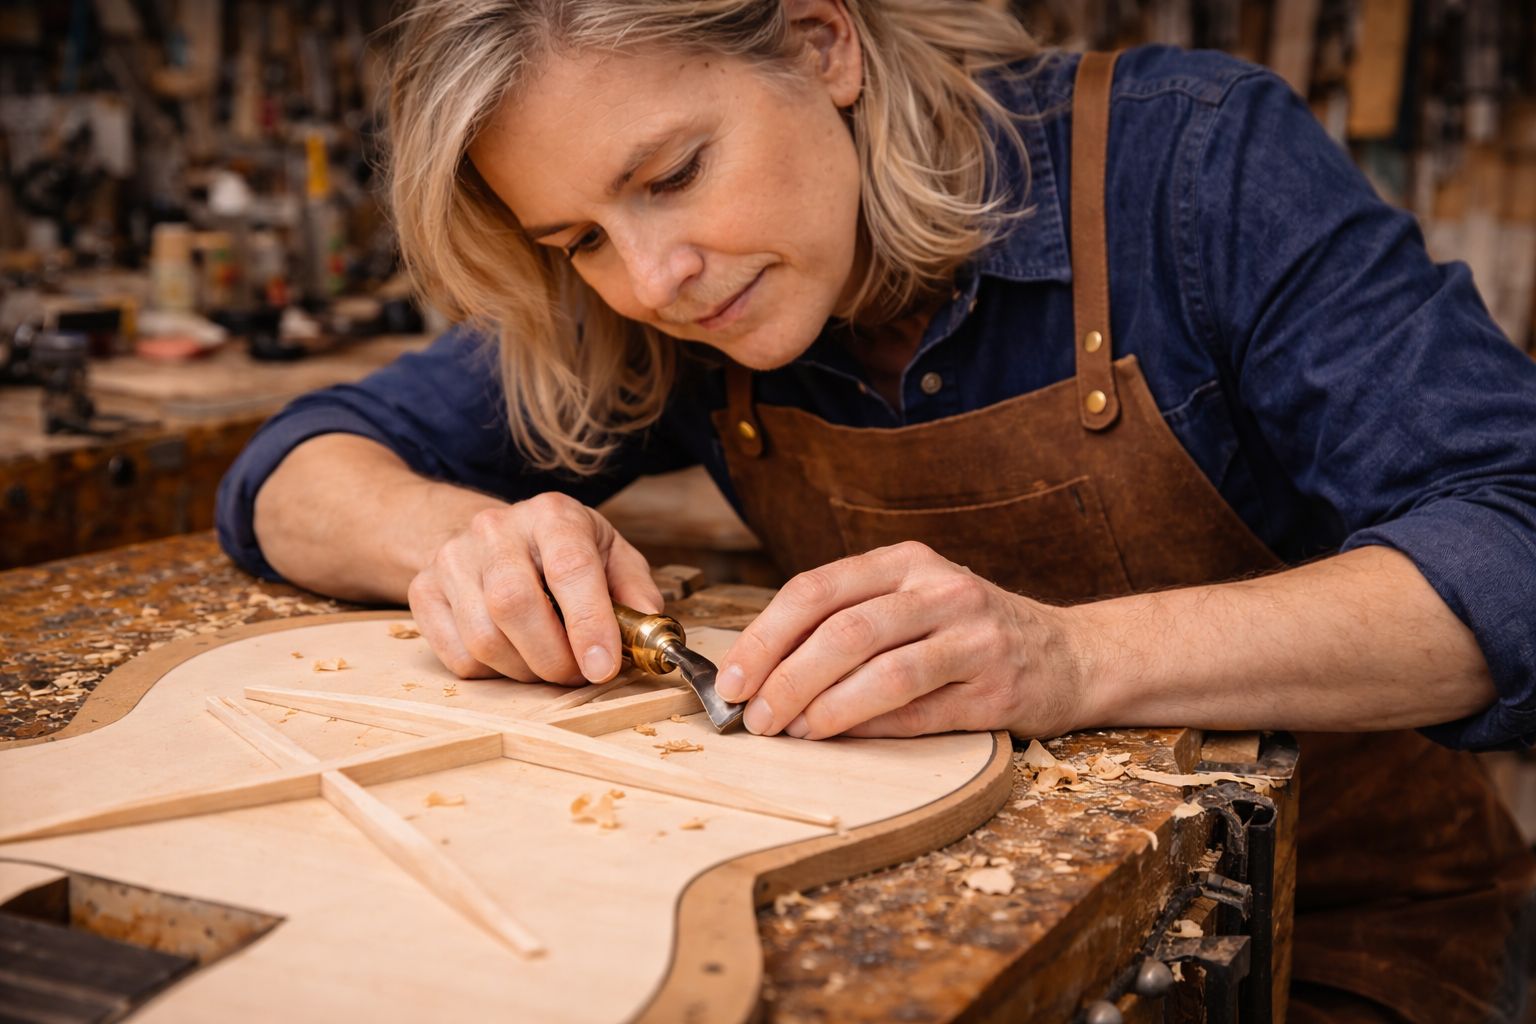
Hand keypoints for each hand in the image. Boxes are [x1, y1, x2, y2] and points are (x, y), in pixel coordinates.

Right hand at [407, 493, 663, 684]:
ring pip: (484, 639)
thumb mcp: (610, 554)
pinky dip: (494, 673)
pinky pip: (458, 657)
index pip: (569, 568)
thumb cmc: (563, 551)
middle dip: (554, 658)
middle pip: (514, 605)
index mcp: (552, 515)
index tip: (603, 667)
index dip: (588, 624)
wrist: (494, 537)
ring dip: (526, 671)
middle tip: (578, 675)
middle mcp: (496, 529)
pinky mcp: (423, 591)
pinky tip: (513, 655)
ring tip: (549, 665)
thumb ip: (635, 590)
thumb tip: (650, 627)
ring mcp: (452, 559)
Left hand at [713, 541, 1085, 738]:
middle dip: (786, 679)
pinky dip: (870, 728)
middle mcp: (940, 590)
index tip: (729, 678)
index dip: (765, 636)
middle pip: (844, 631)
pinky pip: (919, 713)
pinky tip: (839, 738)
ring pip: (883, 673)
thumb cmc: (969, 632)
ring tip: (791, 731)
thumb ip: (847, 622)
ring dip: (825, 709)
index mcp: (906, 562)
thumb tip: (761, 672)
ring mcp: (974, 638)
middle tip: (754, 716)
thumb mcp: (913, 602)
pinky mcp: (996, 689)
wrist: (1071, 654)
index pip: (817, 590)